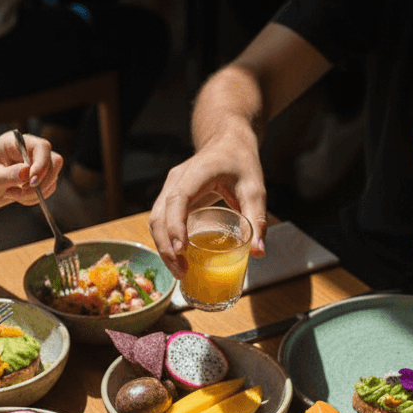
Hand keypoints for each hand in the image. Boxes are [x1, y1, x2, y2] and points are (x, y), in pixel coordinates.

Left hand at [0, 131, 62, 211]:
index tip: (32, 181)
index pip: (42, 147)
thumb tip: (27, 172)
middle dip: (42, 181)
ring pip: (52, 178)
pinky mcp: (33, 181)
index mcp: (14, 143)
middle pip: (54, 161)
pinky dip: (35, 198)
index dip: (42, 164)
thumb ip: (9, 175)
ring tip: (14, 195)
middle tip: (22, 190)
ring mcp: (31, 167)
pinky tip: (17, 197)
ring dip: (37, 192)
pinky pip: (47, 190)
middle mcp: (26, 152)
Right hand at [148, 133, 266, 277]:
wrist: (227, 142)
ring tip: (180, 270)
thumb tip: (258, 253)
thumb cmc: (241, 163)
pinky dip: (165, 240)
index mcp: (198, 172)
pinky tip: (177, 258)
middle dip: (166, 246)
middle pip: (159, 215)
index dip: (176, 225)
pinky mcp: (169, 196)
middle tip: (182, 271)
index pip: (178, 199)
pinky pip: (160, 220)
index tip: (181, 250)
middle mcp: (177, 179)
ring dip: (163, 247)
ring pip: (155, 220)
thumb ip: (257, 219)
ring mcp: (170, 187)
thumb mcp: (254, 189)